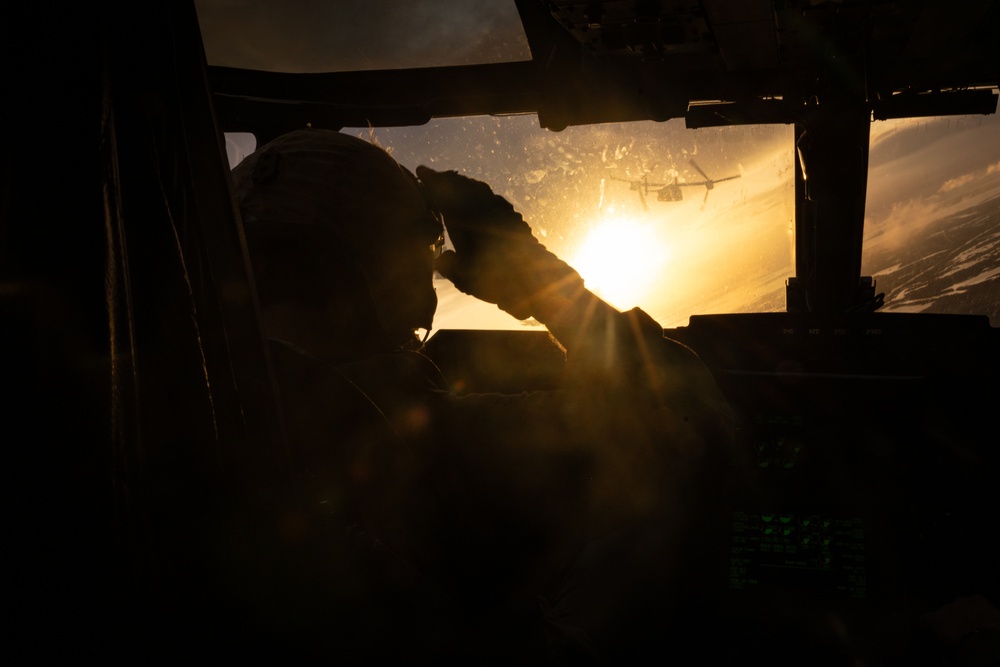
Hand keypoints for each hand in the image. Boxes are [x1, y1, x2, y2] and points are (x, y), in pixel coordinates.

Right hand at [417, 166, 582, 319]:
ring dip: (463, 184)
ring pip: (477, 189)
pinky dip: (478, 193)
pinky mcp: (513, 217)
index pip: (444, 192)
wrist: (537, 280)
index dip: (431, 181)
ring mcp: (500, 210)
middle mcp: (482, 208)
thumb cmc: (496, 280)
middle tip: (433, 177)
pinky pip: (491, 197)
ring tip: (452, 184)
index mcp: (465, 218)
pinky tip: (478, 199)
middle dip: (446, 179)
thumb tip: (439, 259)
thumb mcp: (464, 279)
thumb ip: (449, 266)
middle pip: (461, 185)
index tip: (419, 171)